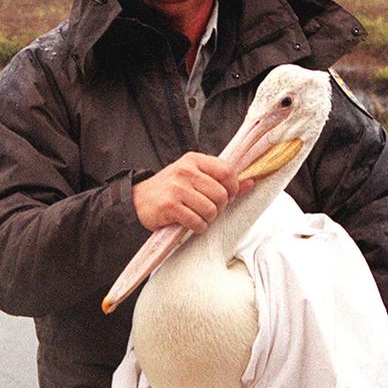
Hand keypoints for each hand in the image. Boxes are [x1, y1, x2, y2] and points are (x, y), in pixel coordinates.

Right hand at [132, 153, 251, 233]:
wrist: (137, 200)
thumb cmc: (170, 189)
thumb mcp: (194, 177)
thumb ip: (221, 180)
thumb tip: (250, 183)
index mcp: (194, 160)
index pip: (227, 170)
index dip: (233, 187)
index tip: (227, 197)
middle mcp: (185, 171)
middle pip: (221, 194)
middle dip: (219, 208)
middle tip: (209, 210)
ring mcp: (177, 188)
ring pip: (211, 210)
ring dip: (208, 219)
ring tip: (198, 217)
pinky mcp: (170, 206)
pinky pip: (197, 222)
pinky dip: (198, 227)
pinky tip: (191, 224)